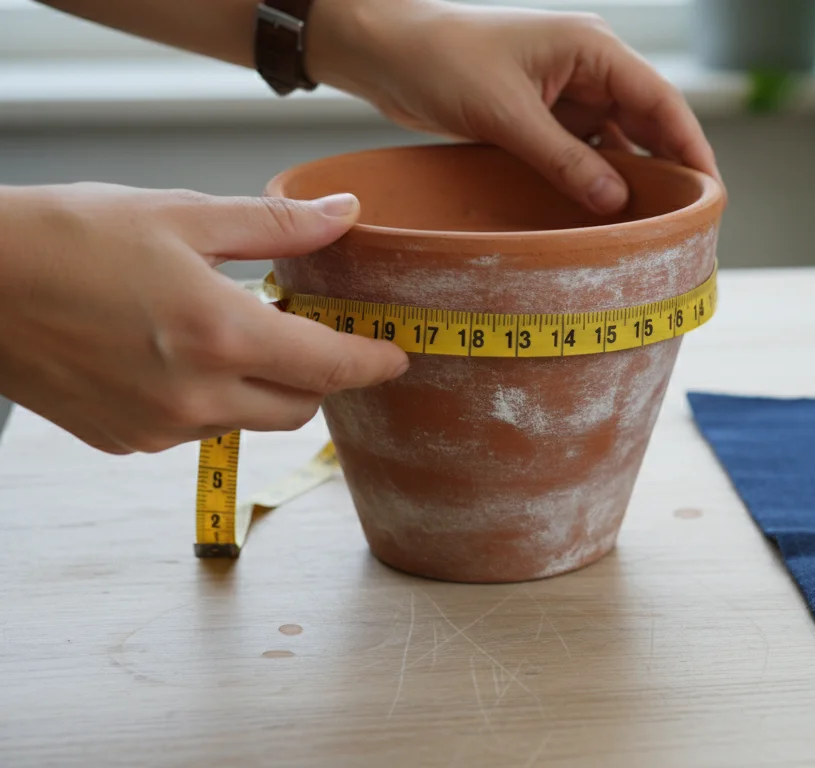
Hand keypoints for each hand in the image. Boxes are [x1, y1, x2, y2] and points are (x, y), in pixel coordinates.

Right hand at [0, 183, 408, 454]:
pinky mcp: (124, 441)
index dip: (373, 362)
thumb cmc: (66, 237)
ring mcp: (157, 427)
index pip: (331, 366)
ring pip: (249, 420)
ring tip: (230, 330)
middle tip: (306, 328)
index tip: (396, 355)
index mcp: (220, 335)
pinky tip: (178, 354)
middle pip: (300, 407)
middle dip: (319, 374)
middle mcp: (195, 396)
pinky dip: (210, 398)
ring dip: (262, 386)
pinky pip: (198, 429)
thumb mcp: (180, 215)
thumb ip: (276, 225)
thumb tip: (346, 213)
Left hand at [309, 0, 721, 214]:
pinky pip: (583, 153)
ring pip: (617, 143)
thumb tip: (615, 201)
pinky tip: (602, 216)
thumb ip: (563, 160)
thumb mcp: (506, 115)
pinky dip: (594, 182)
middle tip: (685, 220)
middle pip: (647, 123)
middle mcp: (588, 68)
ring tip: (649, 227)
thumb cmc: (439, 60)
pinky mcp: (543, 116)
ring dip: (630, 180)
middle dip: (668, 169)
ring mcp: (566, 93)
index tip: (710, 190)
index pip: (660, 101)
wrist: (382, 51)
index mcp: (592, 49)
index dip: (691, 147)